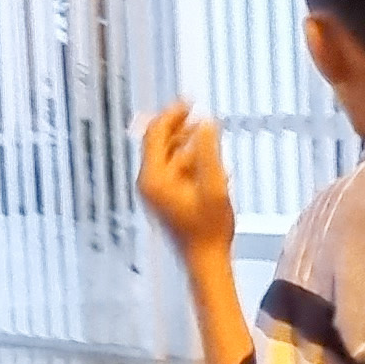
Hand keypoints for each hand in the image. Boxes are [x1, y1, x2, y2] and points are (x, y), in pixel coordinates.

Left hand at [138, 104, 237, 256]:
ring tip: (205, 131)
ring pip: (168, 156)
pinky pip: (174, 170)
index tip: (189, 103)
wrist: (205, 260)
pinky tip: (209, 158)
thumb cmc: (210, 228)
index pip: (155, 135)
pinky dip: (189, 159)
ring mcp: (156, 193)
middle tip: (196, 110)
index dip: (171, 115)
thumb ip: (209, 153)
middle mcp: (150, 183)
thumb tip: (206, 123)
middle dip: (177, 125)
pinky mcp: (166, 200)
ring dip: (186, 142)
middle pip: (158, 143)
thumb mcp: (214, 186)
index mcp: (154, 178)